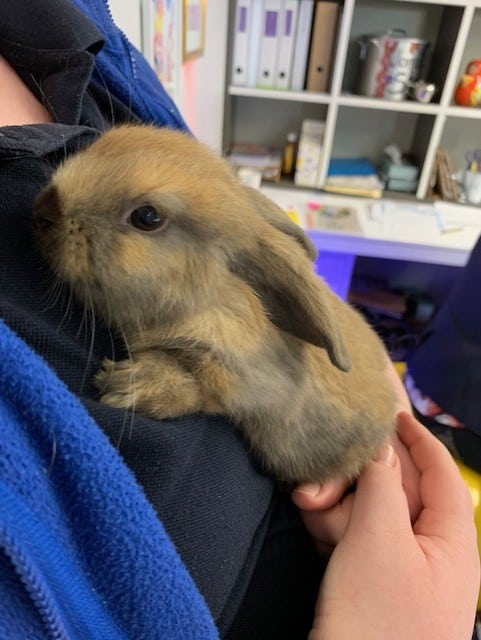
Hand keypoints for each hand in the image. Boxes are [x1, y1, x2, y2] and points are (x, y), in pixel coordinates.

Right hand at [308, 412, 479, 639]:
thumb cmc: (376, 621)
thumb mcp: (378, 542)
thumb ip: (381, 485)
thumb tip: (382, 447)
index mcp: (452, 541)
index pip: (442, 473)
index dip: (418, 439)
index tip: (392, 411)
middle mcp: (433, 553)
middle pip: (398, 491)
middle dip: (359, 477)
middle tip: (320, 476)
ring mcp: (402, 571)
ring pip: (371, 514)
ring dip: (339, 504)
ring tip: (308, 504)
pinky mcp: (375, 586)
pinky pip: (358, 540)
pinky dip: (336, 528)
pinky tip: (314, 526)